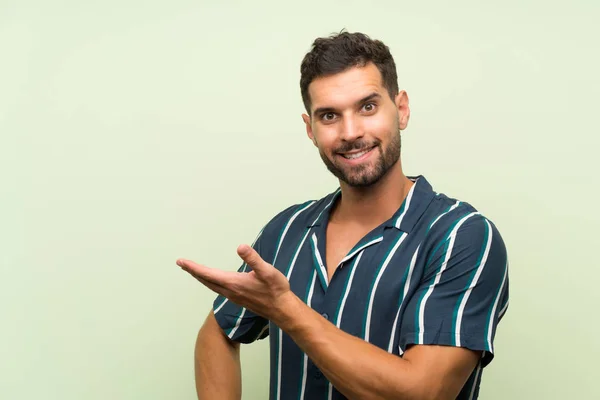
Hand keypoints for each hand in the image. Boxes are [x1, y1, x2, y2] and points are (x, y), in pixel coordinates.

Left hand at [177, 244, 294, 322]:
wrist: (282, 309)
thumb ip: (253, 259)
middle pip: (206, 280)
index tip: (181, 261)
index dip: (193, 267)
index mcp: (233, 283)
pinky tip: (213, 281)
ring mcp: (233, 296)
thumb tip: (240, 246)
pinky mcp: (238, 299)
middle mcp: (230, 291)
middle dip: (193, 271)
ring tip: (193, 271)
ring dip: (201, 277)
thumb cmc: (276, 290)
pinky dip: (210, 282)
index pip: (208, 274)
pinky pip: (218, 289)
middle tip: (181, 263)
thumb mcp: (267, 271)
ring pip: (211, 286)